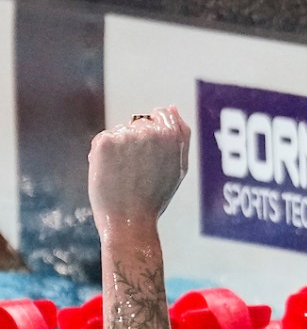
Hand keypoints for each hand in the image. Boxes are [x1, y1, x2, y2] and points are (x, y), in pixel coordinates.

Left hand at [88, 106, 190, 230]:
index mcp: (172, 135)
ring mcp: (126, 135)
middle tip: (140, 172)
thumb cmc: (155, 197)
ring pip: (121, 133)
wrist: (130, 221)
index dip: (156, 136)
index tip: (152, 157)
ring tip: (126, 175)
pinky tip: (112, 174)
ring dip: (120, 150)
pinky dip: (104, 155)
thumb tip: (170, 107)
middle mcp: (150, 131)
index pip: (162, 115)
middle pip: (139, 124)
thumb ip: (180, 135)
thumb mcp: (179, 167)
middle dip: (137, 143)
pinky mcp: (104, 142)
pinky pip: (104, 140)